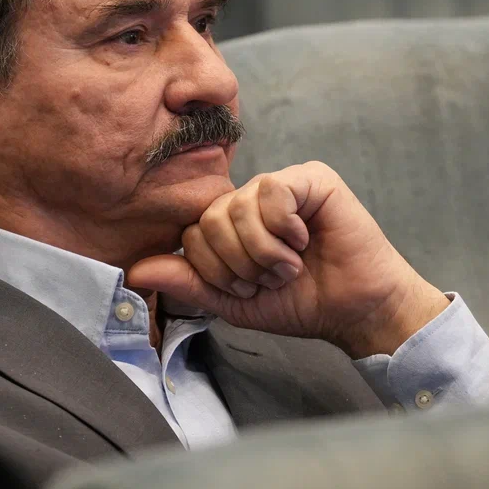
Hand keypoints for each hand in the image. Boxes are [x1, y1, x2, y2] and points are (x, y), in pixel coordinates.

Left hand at [127, 162, 449, 358]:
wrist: (353, 310)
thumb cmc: (299, 303)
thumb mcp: (232, 301)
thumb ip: (187, 282)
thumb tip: (134, 270)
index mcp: (230, 224)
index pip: (192, 234)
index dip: (216, 270)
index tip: (248, 289)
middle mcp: (251, 199)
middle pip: (210, 219)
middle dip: (238, 263)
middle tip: (271, 278)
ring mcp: (280, 185)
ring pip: (239, 207)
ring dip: (263, 251)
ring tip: (290, 265)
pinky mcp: (310, 178)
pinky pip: (272, 192)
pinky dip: (284, 227)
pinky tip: (304, 239)